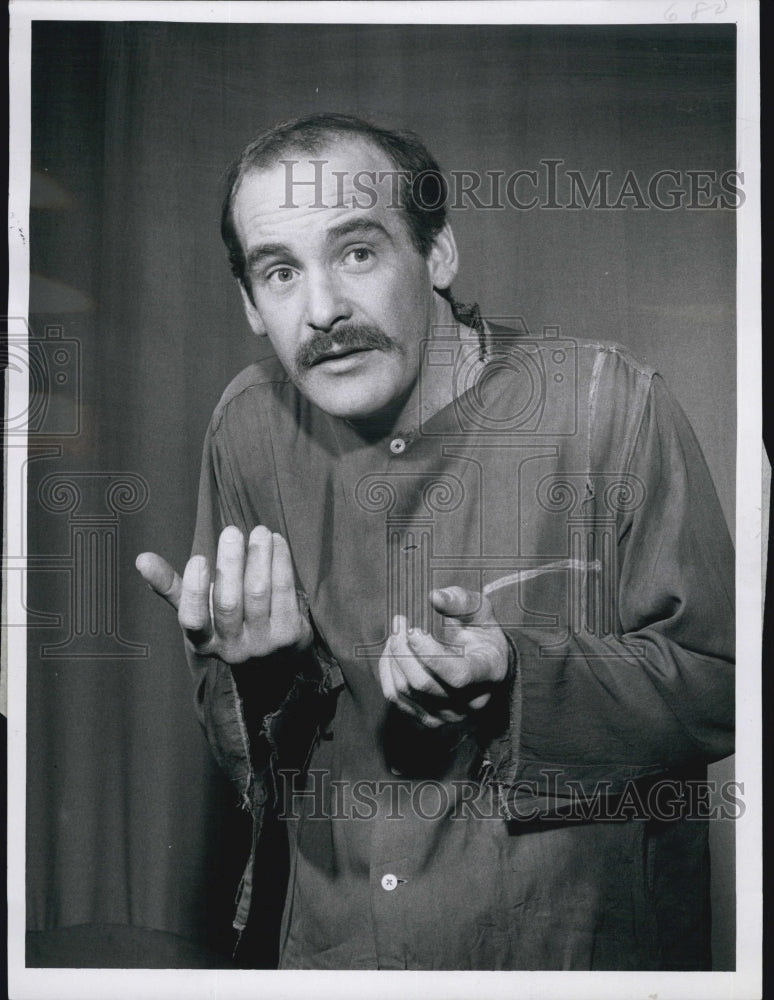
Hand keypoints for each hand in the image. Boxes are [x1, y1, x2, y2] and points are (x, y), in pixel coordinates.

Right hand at [135, 525, 312, 662]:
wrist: (277, 656)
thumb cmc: (229, 623)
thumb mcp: (199, 610)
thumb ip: (172, 586)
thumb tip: (141, 559)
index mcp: (203, 641)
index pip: (194, 620)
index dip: (195, 590)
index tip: (198, 558)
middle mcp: (232, 648)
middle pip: (229, 603)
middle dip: (231, 564)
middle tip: (232, 532)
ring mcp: (263, 643)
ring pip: (259, 594)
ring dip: (259, 558)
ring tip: (259, 531)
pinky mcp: (290, 635)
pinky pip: (285, 592)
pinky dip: (281, 563)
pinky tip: (277, 543)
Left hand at [377, 587, 509, 727]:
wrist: (486, 665)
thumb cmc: (482, 633)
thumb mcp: (480, 611)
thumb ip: (460, 601)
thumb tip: (434, 596)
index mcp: (488, 673)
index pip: (458, 675)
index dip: (430, 654)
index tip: (413, 630)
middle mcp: (470, 702)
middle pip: (423, 684)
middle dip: (403, 650)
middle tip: (399, 623)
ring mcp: (449, 715)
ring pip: (405, 691)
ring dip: (393, 658)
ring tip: (396, 634)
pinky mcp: (428, 719)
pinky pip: (396, 698)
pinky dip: (388, 672)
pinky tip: (392, 652)